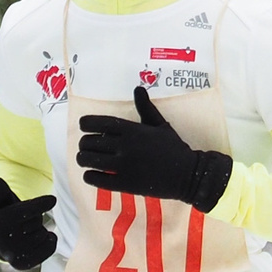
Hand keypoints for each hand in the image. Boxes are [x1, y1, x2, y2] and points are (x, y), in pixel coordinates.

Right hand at [0, 176, 57, 270]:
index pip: (27, 211)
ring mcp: (14, 254)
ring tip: (28, 232)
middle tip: (26, 221)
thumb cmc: (6, 216)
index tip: (53, 200)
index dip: (42, 204)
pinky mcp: (23, 264)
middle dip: (36, 219)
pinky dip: (50, 242)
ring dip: (41, 231)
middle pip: (37, 222)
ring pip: (44, 235)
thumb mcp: (2, 202)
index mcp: (0, 222)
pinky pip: (49, 249)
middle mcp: (5, 240)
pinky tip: (40, 240)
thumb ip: (1, 191)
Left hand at [76, 87, 231, 207]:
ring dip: (82, 159)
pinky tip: (91, 175)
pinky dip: (89, 177)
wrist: (188, 174)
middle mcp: (125, 145)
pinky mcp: (125, 183)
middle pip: (89, 142)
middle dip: (84, 144)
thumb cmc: (174, 147)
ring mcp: (124, 165)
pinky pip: (97, 179)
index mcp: (132, 129)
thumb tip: (138, 88)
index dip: (85, 124)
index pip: (98, 123)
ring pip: (89, 160)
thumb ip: (146, 108)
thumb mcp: (160, 124)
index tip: (83, 127)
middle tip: (86, 147)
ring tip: (85, 160)